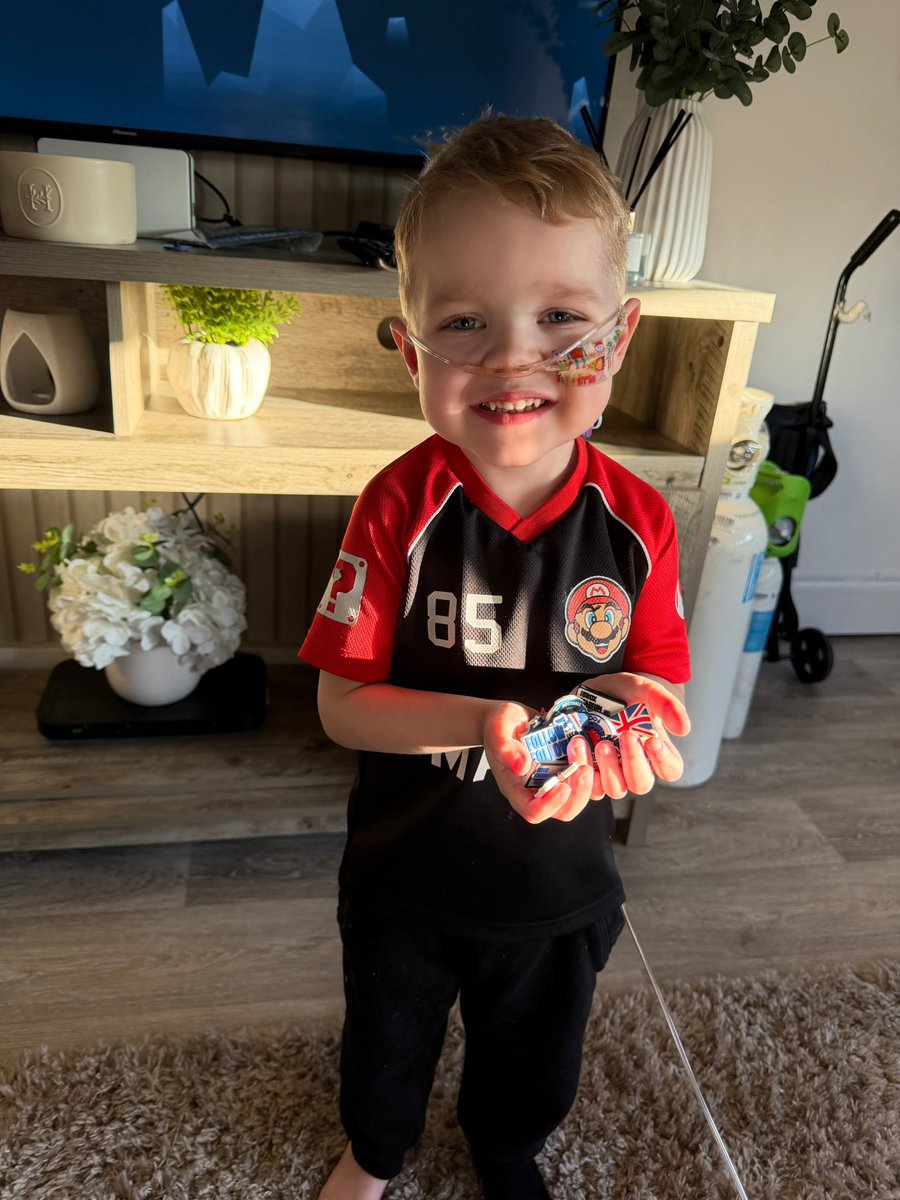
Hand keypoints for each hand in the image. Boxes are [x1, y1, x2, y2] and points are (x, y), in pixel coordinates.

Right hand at [482, 701, 595, 823]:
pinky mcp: (570, 771)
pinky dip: (597, 768)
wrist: (515, 718)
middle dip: (579, 794)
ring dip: (590, 780)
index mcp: (517, 788)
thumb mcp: (498, 729)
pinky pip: (590, 780)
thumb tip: (522, 765)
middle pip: (564, 811)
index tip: (562, 787)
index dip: (550, 805)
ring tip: (584, 748)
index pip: (534, 812)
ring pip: (581, 797)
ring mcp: (557, 781)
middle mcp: (539, 790)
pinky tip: (592, 746)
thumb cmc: (501, 726)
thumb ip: (505, 747)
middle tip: (584, 768)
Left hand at [580, 672, 689, 798]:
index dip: (663, 761)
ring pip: (615, 789)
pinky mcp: (589, 770)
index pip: (670, 770)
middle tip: (626, 735)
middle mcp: (634, 765)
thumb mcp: (646, 690)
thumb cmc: (624, 692)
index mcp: (656, 750)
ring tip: (601, 743)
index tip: (652, 741)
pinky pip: (588, 785)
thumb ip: (667, 705)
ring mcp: (611, 771)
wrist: (593, 689)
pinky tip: (581, 745)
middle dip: (633, 761)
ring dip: (608, 768)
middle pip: (641, 784)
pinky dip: (583, 768)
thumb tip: (684, 730)